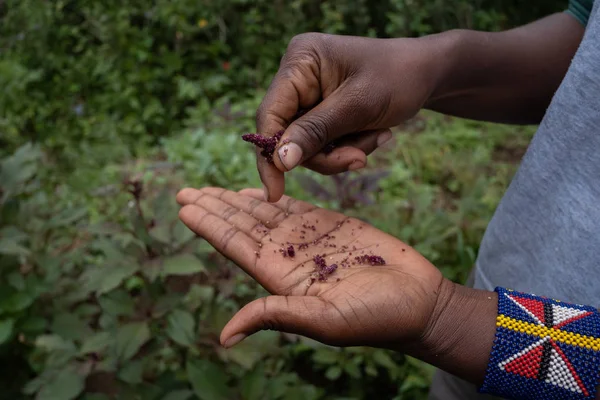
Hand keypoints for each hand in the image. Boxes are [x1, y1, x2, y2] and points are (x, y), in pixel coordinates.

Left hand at [176, 187, 450, 352]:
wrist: (418, 302)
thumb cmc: (377, 317)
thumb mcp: (324, 321)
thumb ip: (275, 316)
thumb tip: (224, 337)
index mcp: (280, 277)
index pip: (234, 245)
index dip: (207, 224)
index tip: (182, 205)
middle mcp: (288, 256)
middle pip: (241, 225)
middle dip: (212, 207)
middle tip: (183, 190)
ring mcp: (308, 240)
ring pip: (262, 213)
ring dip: (234, 200)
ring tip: (208, 189)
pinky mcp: (331, 226)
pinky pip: (293, 207)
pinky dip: (270, 197)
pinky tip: (251, 192)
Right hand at [256, 33, 444, 201]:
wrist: (427, 73)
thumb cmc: (398, 77)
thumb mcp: (358, 106)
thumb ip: (316, 132)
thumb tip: (280, 160)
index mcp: (300, 62)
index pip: (270, 114)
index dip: (270, 153)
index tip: (276, 191)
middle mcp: (297, 77)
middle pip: (288, 135)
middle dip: (325, 154)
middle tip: (358, 160)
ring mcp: (309, 95)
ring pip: (307, 145)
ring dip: (342, 152)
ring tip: (377, 138)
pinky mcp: (322, 111)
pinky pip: (323, 144)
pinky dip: (348, 147)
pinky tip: (375, 134)